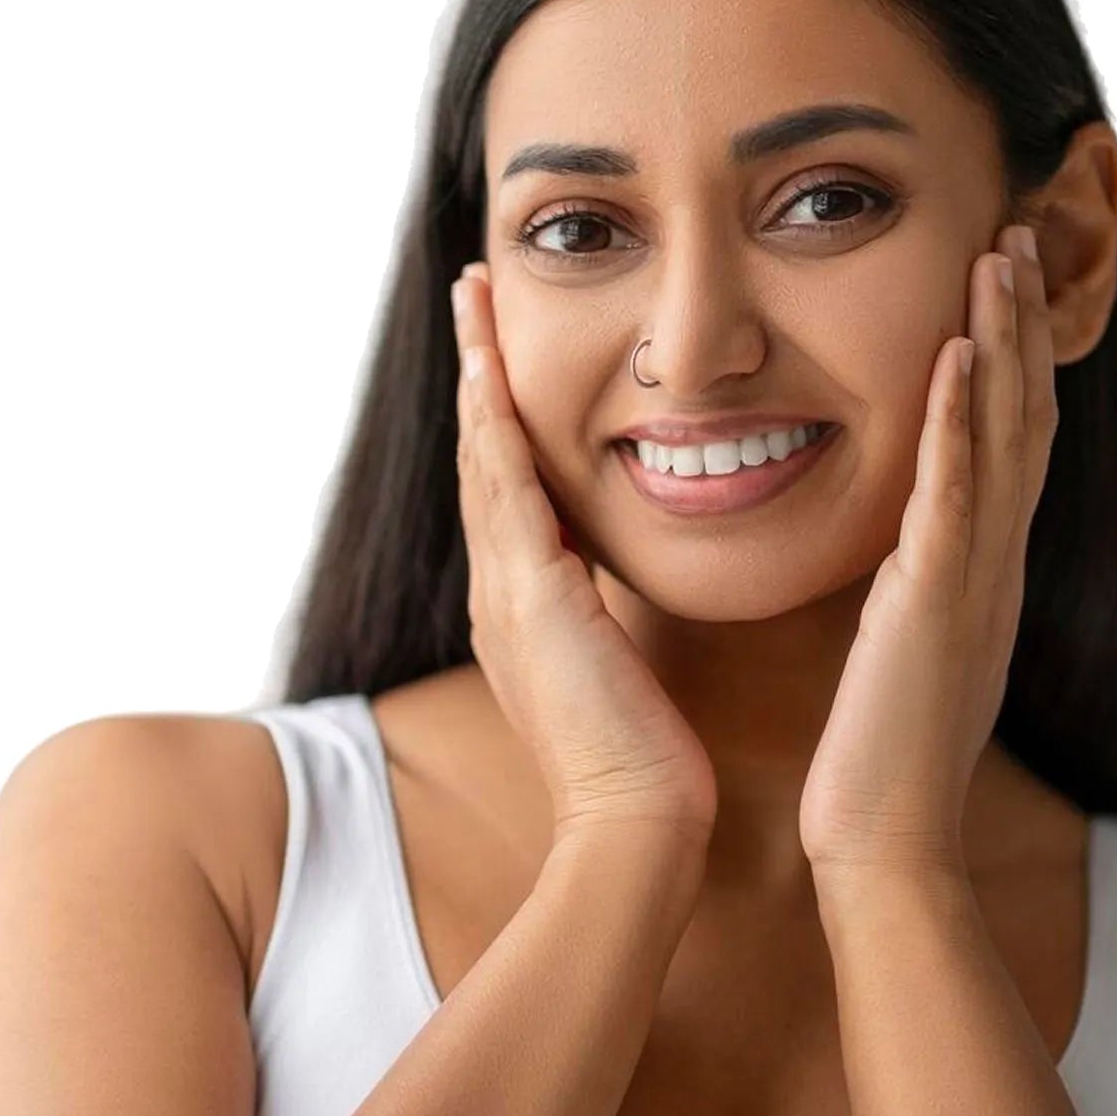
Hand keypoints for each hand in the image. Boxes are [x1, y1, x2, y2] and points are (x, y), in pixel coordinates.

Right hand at [451, 262, 717, 843]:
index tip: (503, 350)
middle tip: (472, 291)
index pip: (508, 487)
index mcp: (524, 607)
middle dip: (477, 369)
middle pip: (479, 454)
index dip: (501, 415)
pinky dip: (495, 421)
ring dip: (478, 370)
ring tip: (473, 296)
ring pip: (482, 455)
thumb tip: (616, 598)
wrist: (634, 824)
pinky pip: (505, 486)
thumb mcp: (619, 672)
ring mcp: (504, 593)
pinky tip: (492, 365)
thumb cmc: (644, 762)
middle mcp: (499, 591)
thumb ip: (608, 624)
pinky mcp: (530, 597)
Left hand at [798, 225, 1058, 874]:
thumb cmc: (879, 759)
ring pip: (1001, 436)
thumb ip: (910, 594)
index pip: (1004, 445)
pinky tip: (958, 348)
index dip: (1009, 361)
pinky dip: (960, 417)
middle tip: (1019, 233)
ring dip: (1001, 339)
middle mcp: (991, 565)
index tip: (999, 283)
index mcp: (977, 574)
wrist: (885, 843)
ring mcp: (972, 580)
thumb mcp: (902, 654)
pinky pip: (955, 493)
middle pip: (1020, 418)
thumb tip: (903, 561)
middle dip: (1019, 324)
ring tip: (1001, 251)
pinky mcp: (936, 602)